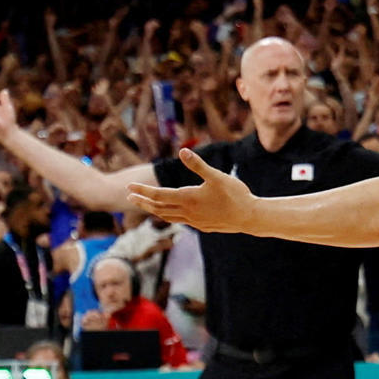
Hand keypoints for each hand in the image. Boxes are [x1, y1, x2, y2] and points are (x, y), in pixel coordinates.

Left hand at [124, 148, 265, 234]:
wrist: (250, 217)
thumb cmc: (235, 194)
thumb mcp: (217, 176)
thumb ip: (198, 165)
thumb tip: (183, 151)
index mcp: (188, 199)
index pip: (158, 195)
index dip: (142, 191)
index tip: (129, 187)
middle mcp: (188, 213)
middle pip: (159, 208)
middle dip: (143, 201)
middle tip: (129, 196)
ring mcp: (194, 222)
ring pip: (168, 217)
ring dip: (154, 210)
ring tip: (145, 205)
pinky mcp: (202, 227)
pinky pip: (180, 221)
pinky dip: (169, 215)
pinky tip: (171, 212)